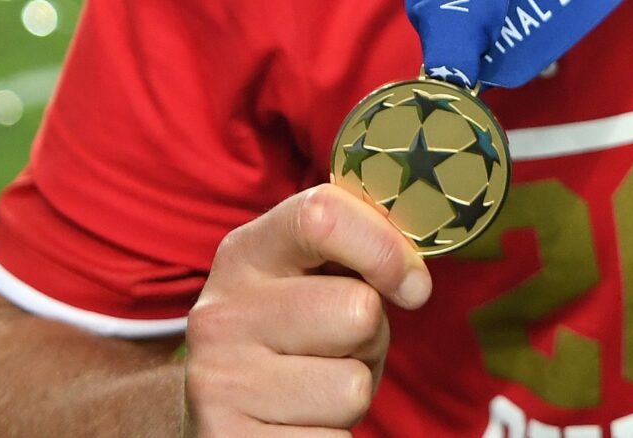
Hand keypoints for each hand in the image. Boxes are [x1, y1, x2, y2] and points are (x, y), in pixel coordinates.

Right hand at [182, 182, 430, 435]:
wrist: (223, 416)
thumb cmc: (292, 338)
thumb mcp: (308, 279)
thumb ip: (354, 250)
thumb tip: (413, 279)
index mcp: (245, 254)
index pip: (323, 217)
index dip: (387, 249)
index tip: (412, 286)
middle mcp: (222, 314)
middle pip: (359, 312)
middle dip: (371, 339)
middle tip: (338, 349)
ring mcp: (220, 383)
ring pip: (353, 387)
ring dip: (352, 394)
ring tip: (316, 388)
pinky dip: (332, 437)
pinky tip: (300, 424)